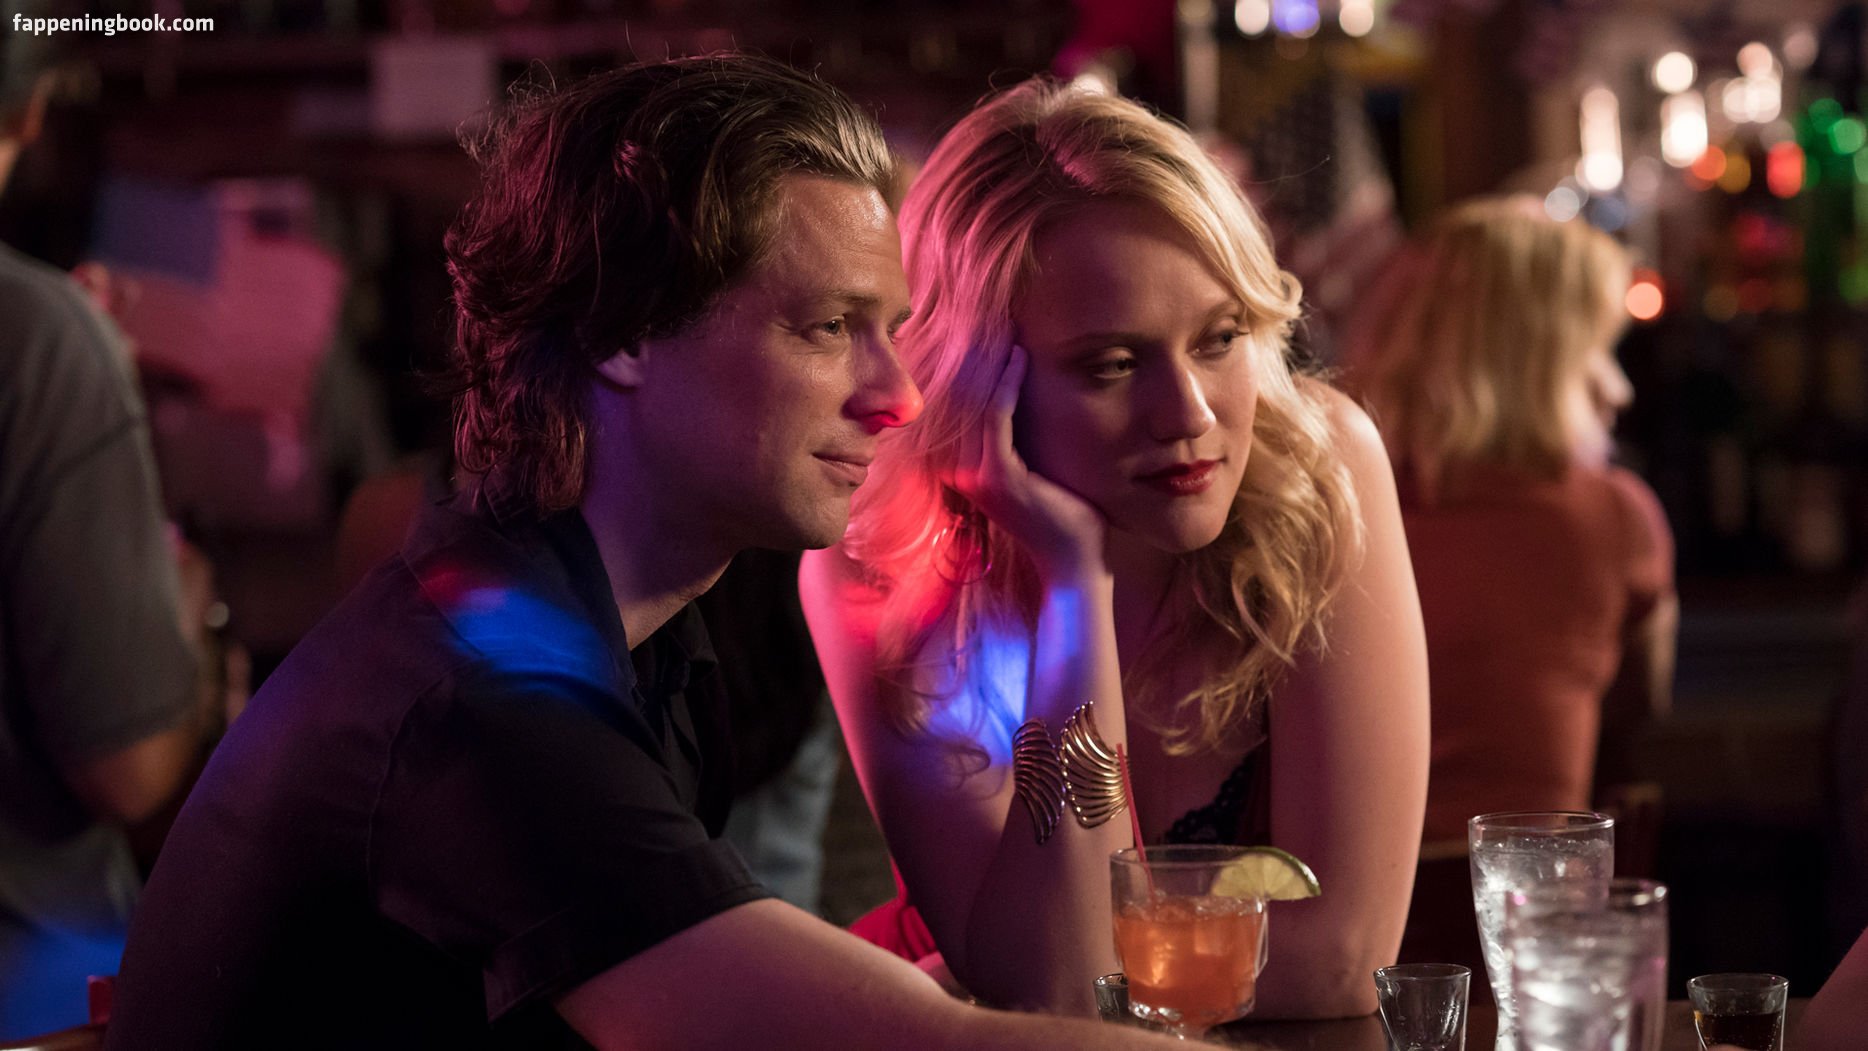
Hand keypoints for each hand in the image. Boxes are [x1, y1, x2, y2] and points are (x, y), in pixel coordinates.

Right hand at [947, 346, 1106, 583]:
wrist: (1075, 562)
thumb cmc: (1064, 513)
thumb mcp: (1036, 465)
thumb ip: (1021, 433)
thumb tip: (1027, 388)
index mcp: (962, 468)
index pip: (959, 404)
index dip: (972, 365)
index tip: (992, 329)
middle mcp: (958, 471)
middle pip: (960, 398)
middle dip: (978, 355)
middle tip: (995, 316)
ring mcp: (973, 476)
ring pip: (974, 402)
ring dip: (991, 362)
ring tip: (1006, 328)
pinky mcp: (996, 478)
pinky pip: (995, 417)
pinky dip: (1006, 384)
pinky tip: (1020, 358)